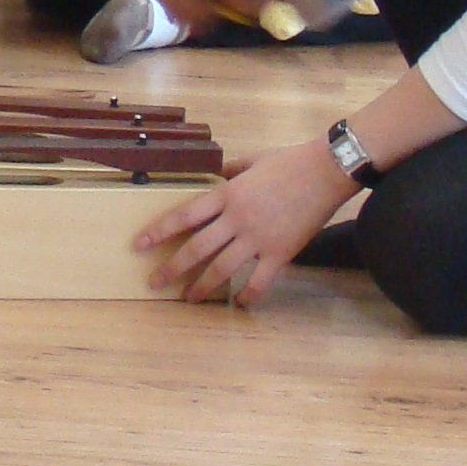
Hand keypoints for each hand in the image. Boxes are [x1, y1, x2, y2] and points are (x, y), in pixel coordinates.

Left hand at [134, 140, 354, 305]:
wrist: (326, 171)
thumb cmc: (291, 161)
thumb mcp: (253, 160)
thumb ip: (232, 171)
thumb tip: (218, 174)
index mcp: (227, 194)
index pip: (183, 215)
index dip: (158, 231)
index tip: (139, 245)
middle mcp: (236, 218)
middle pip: (196, 248)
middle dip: (172, 268)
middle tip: (155, 283)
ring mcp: (257, 237)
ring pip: (221, 268)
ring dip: (202, 287)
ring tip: (188, 300)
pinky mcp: (280, 252)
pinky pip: (260, 281)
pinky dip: (248, 296)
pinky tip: (239, 305)